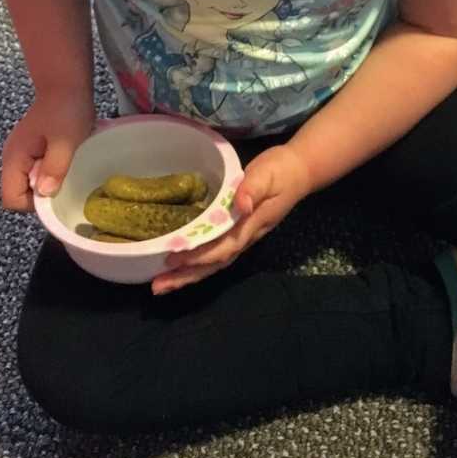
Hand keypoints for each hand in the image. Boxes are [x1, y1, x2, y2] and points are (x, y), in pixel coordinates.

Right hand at [0, 94, 94, 211]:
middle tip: (64, 176)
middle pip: (19, 194)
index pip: (11, 199)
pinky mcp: (32, 149)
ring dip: (48, 181)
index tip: (55, 190)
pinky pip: (38, 171)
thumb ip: (54, 167)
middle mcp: (12, 159)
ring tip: (66, 165)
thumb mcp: (65, 140)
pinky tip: (65, 158)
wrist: (66, 83)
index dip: (33, 203)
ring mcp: (21, 154)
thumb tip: (44, 194)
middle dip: (42, 193)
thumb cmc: (66, 108)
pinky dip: (51, 170)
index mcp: (14, 159)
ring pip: (30, 183)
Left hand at [151, 143, 311, 294]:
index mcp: (251, 224)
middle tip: (158, 286)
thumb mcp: (267, 174)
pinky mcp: (239, 232)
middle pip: (216, 264)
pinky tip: (182, 268)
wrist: (299, 171)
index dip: (199, 255)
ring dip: (189, 276)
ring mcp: (243, 237)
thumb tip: (241, 204)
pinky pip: (216, 254)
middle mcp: (246, 237)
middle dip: (187, 276)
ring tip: (162, 285)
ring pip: (215, 264)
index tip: (173, 259)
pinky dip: (198, 265)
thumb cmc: (281, 170)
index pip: (223, 246)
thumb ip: (253, 188)